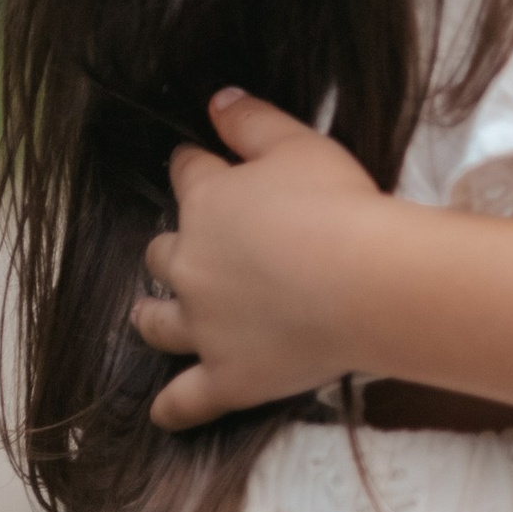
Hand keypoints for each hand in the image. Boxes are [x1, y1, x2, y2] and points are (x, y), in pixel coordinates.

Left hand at [131, 91, 393, 427]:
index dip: (195, 169)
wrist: (364, 283)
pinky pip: (186, 400)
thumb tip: (216, 99)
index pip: (187, 176)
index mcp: (208, 203)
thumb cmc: (338, 206)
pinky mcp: (228, 376)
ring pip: (159, 322)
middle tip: (192, 247)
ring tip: (148, 315)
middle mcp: (192, 265)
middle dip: (172, 247)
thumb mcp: (299, 144)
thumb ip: (251, 120)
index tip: (202, 167)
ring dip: (152, 316)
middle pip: (163, 252)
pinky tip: (163, 412)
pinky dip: (172, 407)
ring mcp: (205, 326)